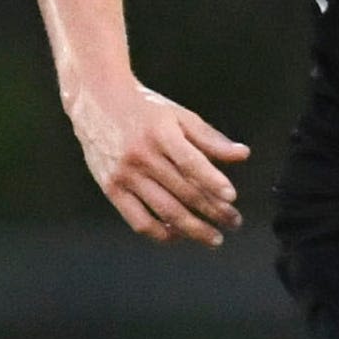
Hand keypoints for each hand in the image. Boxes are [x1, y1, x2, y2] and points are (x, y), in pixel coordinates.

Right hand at [66, 75, 247, 245]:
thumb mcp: (178, 115)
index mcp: (161, 133)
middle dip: (213, 211)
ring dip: (194, 229)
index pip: (190, 163)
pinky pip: (139, 221)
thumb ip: (210, 138)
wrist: (96, 101)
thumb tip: (242, 154)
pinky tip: (178, 235)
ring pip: (164, 211)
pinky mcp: (111, 189)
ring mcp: (125, 175)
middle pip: (183, 191)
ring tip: (214, 236)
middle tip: (234, 222)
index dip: (212, 181)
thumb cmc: (142, 108)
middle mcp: (141, 156)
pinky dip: (161, 234)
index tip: (231, 197)